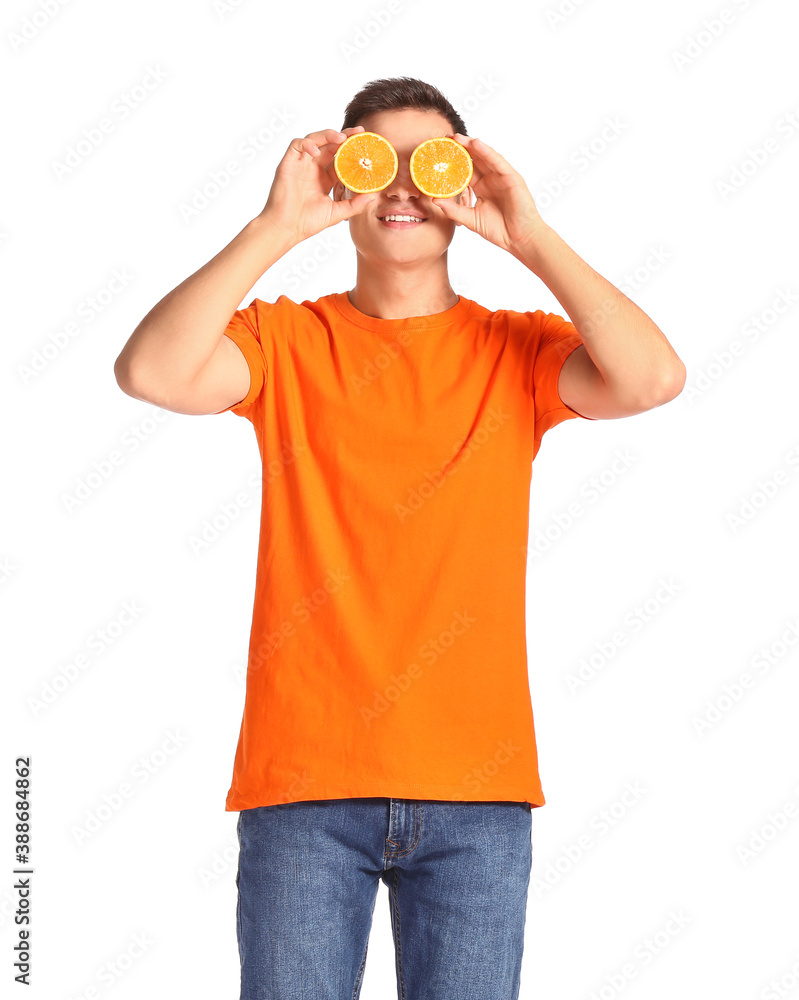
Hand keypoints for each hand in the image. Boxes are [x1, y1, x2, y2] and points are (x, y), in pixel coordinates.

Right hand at [258, 126, 376, 243]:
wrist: (286, 228)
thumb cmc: (307, 223)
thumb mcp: (336, 213)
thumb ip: (354, 205)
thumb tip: (373, 196)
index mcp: (325, 178)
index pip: (341, 158)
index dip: (353, 150)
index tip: (366, 145)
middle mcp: (314, 168)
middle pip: (330, 145)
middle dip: (345, 137)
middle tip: (359, 132)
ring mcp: (301, 164)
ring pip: (315, 139)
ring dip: (328, 135)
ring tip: (341, 138)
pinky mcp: (289, 162)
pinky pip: (297, 145)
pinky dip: (307, 143)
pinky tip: (316, 151)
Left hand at [432, 134, 546, 254]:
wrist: (519, 239)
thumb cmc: (499, 230)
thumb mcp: (470, 219)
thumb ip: (453, 209)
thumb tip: (434, 199)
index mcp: (481, 188)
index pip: (464, 171)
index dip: (452, 162)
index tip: (437, 154)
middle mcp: (490, 179)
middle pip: (473, 160)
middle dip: (460, 149)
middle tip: (444, 139)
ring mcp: (501, 177)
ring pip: (484, 157)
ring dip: (471, 146)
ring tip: (456, 137)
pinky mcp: (511, 177)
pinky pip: (497, 162)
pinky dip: (487, 152)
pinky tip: (476, 143)